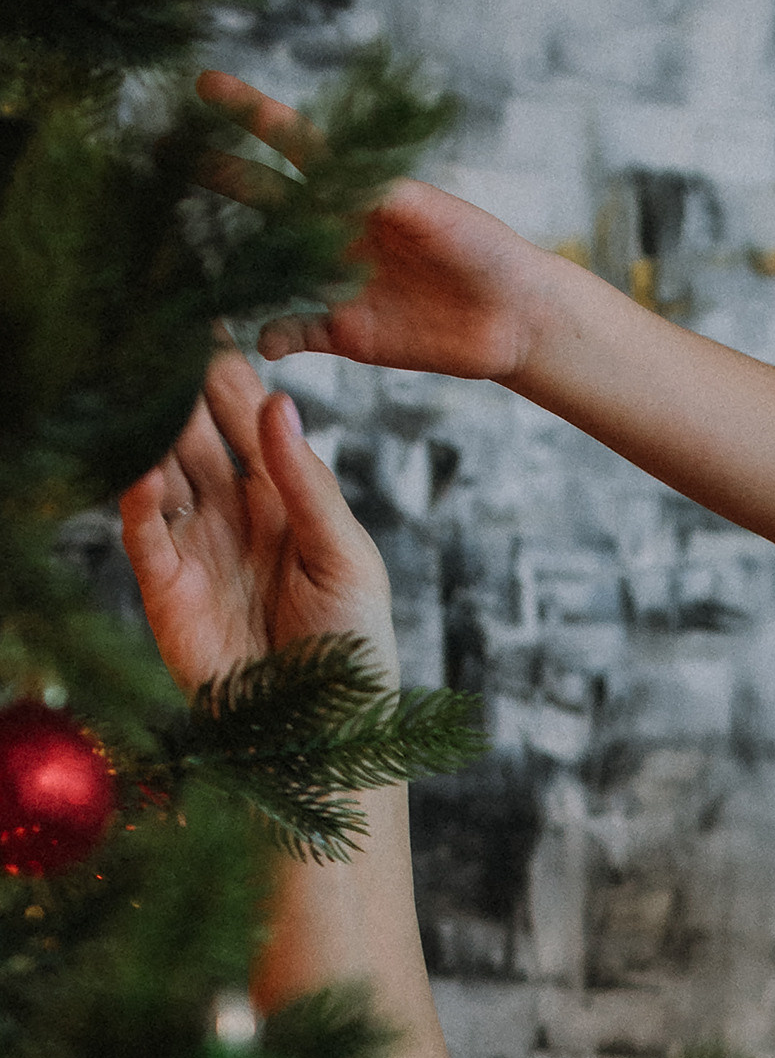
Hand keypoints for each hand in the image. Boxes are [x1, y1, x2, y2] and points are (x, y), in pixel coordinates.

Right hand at [120, 347, 396, 694]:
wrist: (327, 737)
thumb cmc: (354, 651)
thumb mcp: (346, 558)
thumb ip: (309, 484)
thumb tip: (278, 403)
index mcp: (285, 497)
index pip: (249, 419)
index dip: (229, 373)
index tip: (209, 320)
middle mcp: (233, 512)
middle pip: (196, 432)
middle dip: (178, 386)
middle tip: (157, 333)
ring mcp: (196, 545)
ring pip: (162, 470)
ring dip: (150, 428)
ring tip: (137, 381)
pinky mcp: (166, 587)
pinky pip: (144, 531)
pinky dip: (138, 497)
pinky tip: (142, 466)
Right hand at [196, 72, 555, 382]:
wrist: (514, 316)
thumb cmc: (482, 248)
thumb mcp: (436, 214)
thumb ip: (385, 197)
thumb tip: (338, 180)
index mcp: (356, 188)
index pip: (292, 142)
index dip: (249, 112)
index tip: (202, 85)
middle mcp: (337, 230)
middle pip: (264, 198)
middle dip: (218, 177)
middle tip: (166, 159)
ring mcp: (338, 280)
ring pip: (271, 266)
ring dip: (233, 261)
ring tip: (188, 255)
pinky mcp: (348, 331)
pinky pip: (297, 332)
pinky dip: (275, 336)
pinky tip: (261, 339)